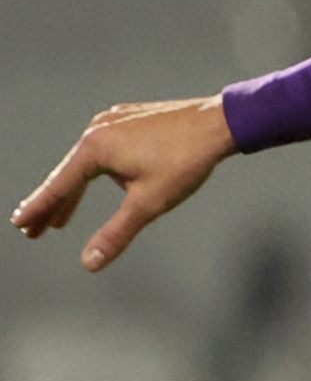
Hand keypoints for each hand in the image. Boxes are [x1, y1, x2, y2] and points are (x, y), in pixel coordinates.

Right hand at [12, 97, 236, 272]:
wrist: (221, 122)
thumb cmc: (187, 161)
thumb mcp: (149, 203)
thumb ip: (116, 233)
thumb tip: (89, 263)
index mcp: (95, 148)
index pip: (60, 185)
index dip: (39, 208)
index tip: (19, 224)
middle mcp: (98, 129)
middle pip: (69, 173)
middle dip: (53, 204)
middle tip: (34, 230)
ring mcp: (114, 120)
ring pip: (86, 161)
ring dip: (74, 189)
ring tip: (61, 218)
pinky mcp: (130, 117)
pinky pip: (104, 148)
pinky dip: (94, 169)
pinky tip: (94, 180)